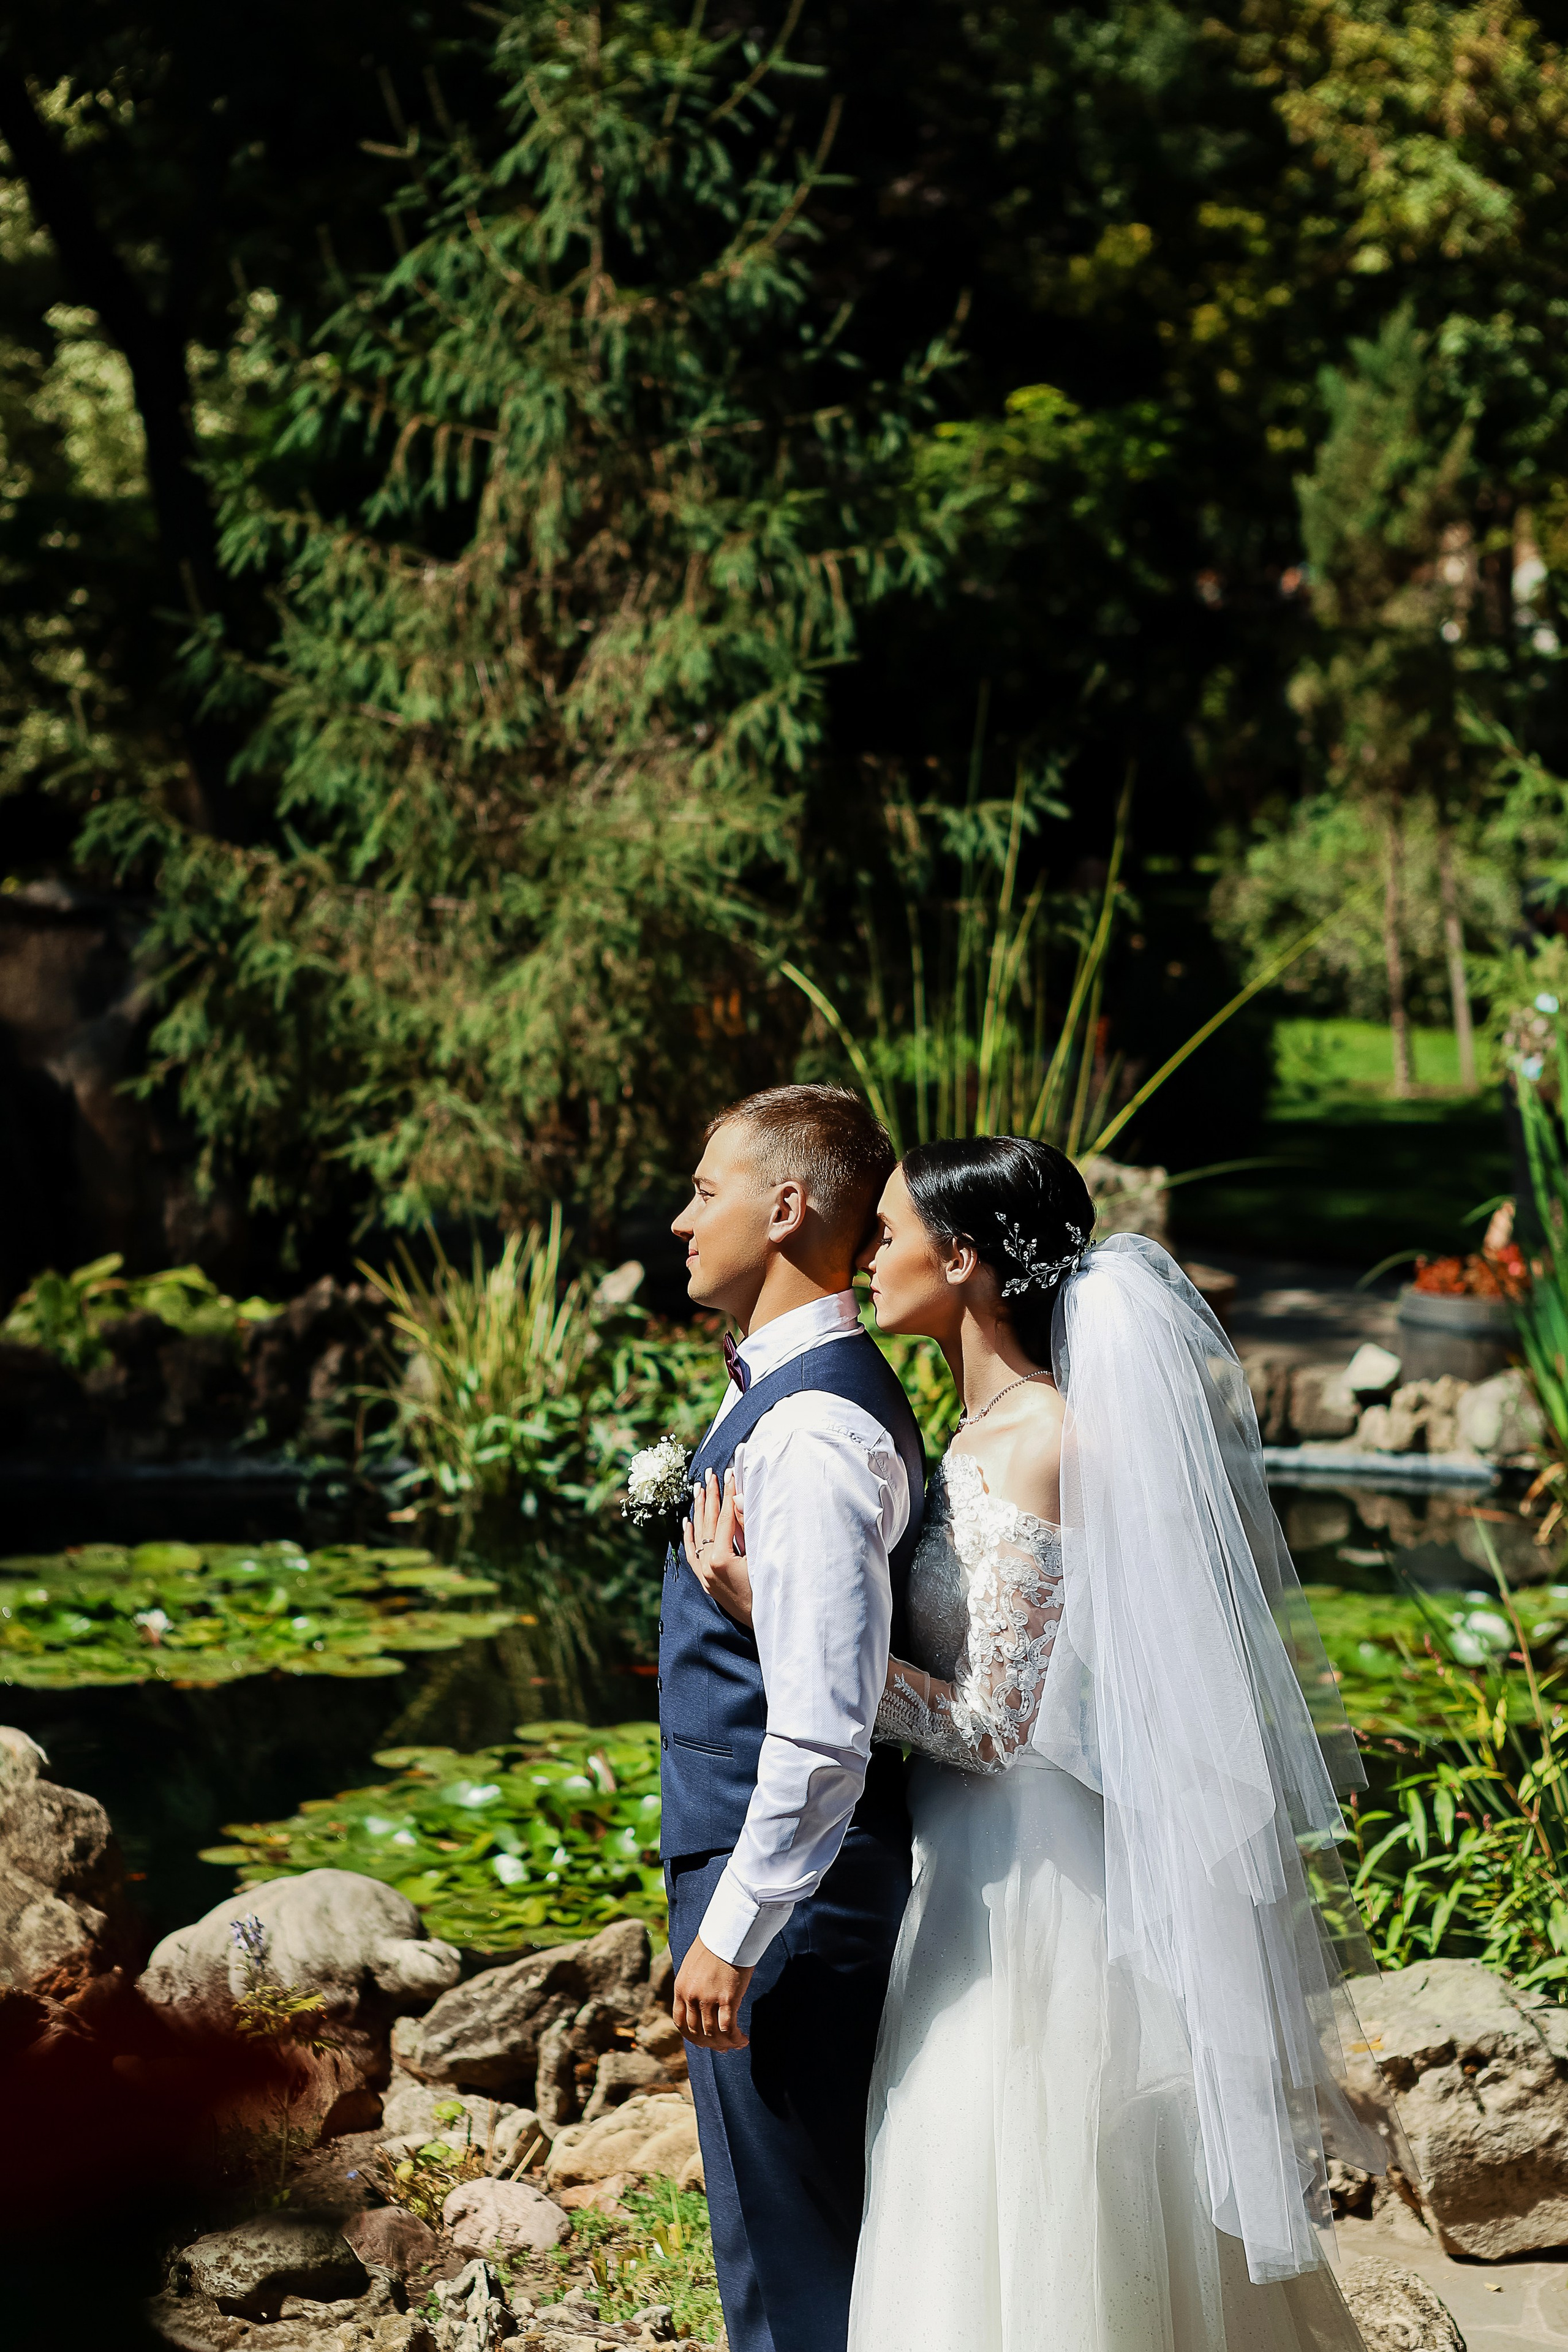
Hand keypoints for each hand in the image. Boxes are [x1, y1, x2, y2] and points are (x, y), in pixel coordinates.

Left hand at [672, 1936, 753, 2050]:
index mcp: (680, 1988)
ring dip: (725, 2043)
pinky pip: (729, 2028)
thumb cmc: (716, 1942)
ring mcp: (708, 1998)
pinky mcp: (727, 1997)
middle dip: (710, 2043)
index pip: (680, 2023)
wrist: (729, 1930)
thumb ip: (693, 1984)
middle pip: (697, 2032)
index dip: (692, 2036)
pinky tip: (743, 2039)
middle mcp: (691, 1996)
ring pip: (713, 2034)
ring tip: (736, 2043)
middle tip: (723, 2047)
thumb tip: (701, 2001)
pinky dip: (735, 2039)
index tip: (704, 2040)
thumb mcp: (694, 1964)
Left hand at [682, 1468, 752, 1628]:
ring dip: (699, 1511)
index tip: (730, 1473)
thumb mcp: (761, 1556)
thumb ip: (747, 1527)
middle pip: (707, 1523)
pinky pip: (691, 1555)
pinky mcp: (705, 1582)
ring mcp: (704, 1575)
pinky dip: (688, 1537)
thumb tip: (736, 1499)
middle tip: (710, 1473)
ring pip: (697, 1536)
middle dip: (710, 1496)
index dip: (728, 1494)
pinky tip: (686, 1521)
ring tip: (698, 1488)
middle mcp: (707, 1566)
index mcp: (720, 1559)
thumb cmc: (770, 1590)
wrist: (766, 1623)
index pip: (724, 1518)